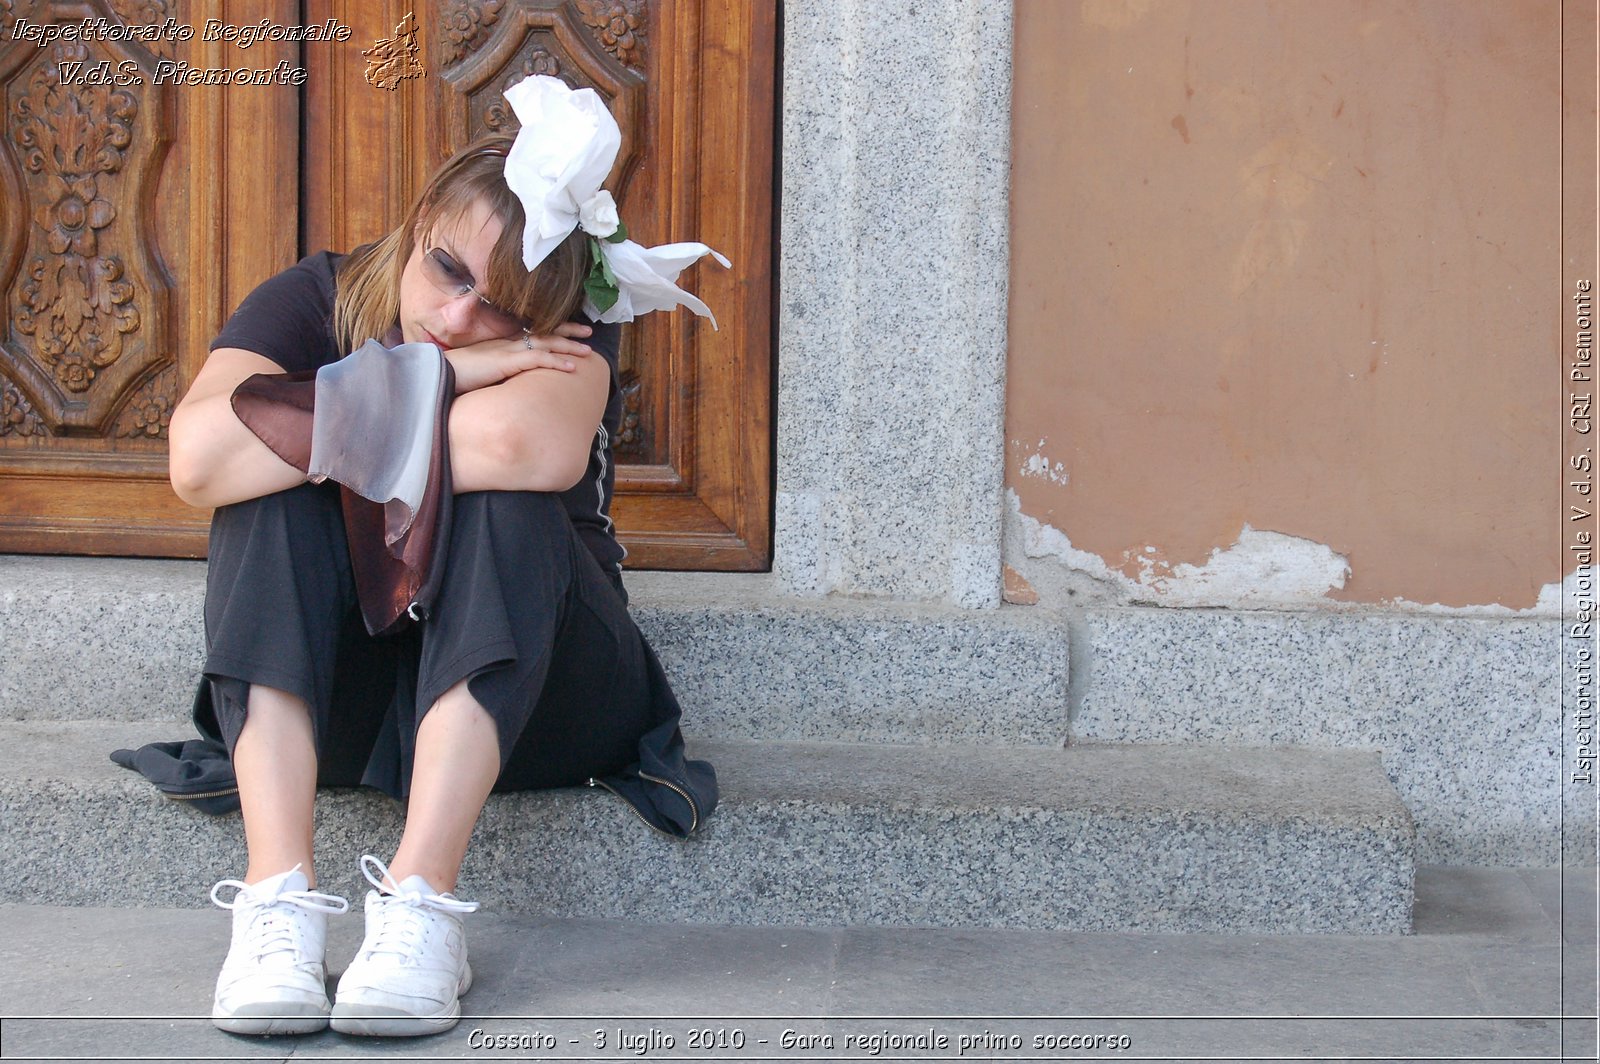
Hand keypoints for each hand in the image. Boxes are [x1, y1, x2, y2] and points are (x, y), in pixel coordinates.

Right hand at [443, 321, 594, 392]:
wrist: (434, 374)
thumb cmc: (454, 375)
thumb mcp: (481, 371)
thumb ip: (497, 371)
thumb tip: (511, 380)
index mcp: (502, 345)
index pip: (532, 333)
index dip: (554, 331)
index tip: (572, 331)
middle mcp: (507, 344)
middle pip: (543, 334)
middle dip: (568, 332)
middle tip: (589, 333)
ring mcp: (507, 352)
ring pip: (544, 345)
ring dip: (568, 347)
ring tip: (588, 351)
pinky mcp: (505, 363)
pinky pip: (536, 360)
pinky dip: (555, 362)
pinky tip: (571, 368)